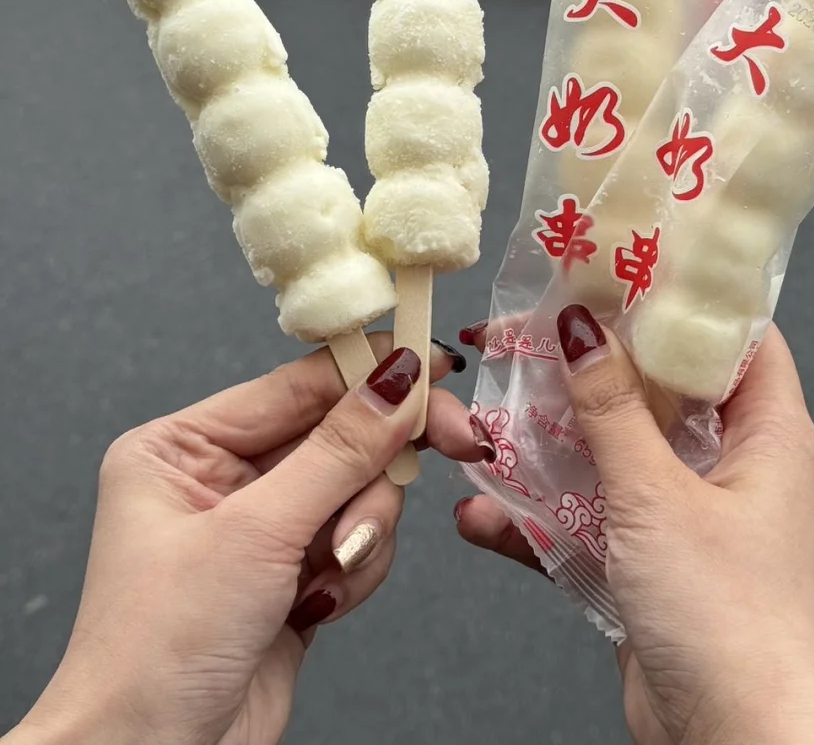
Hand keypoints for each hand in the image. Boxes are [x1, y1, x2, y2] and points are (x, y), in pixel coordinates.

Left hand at [7, 336, 486, 744]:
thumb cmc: (158, 652)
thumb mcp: (255, 533)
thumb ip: (339, 450)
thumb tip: (397, 380)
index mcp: (183, 448)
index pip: (296, 384)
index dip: (370, 371)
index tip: (434, 362)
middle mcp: (219, 481)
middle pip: (337, 435)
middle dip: (379, 461)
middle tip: (456, 441)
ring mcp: (259, 532)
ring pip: (358, 490)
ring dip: (362, 528)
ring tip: (332, 570)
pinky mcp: (291, 579)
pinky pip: (357, 541)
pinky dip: (357, 568)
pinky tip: (322, 603)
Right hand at [455, 315, 813, 744]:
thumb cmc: (731, 622)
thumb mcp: (658, 495)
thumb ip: (612, 408)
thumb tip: (582, 328)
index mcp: (769, 430)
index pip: (731, 331)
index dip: (678, 292)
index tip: (614, 261)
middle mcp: (735, 466)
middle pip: (657, 388)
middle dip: (588, 368)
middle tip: (525, 334)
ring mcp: (693, 519)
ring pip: (614, 455)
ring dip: (550, 446)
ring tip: (486, 423)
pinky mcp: (654, 570)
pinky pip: (592, 522)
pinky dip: (541, 518)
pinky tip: (486, 513)